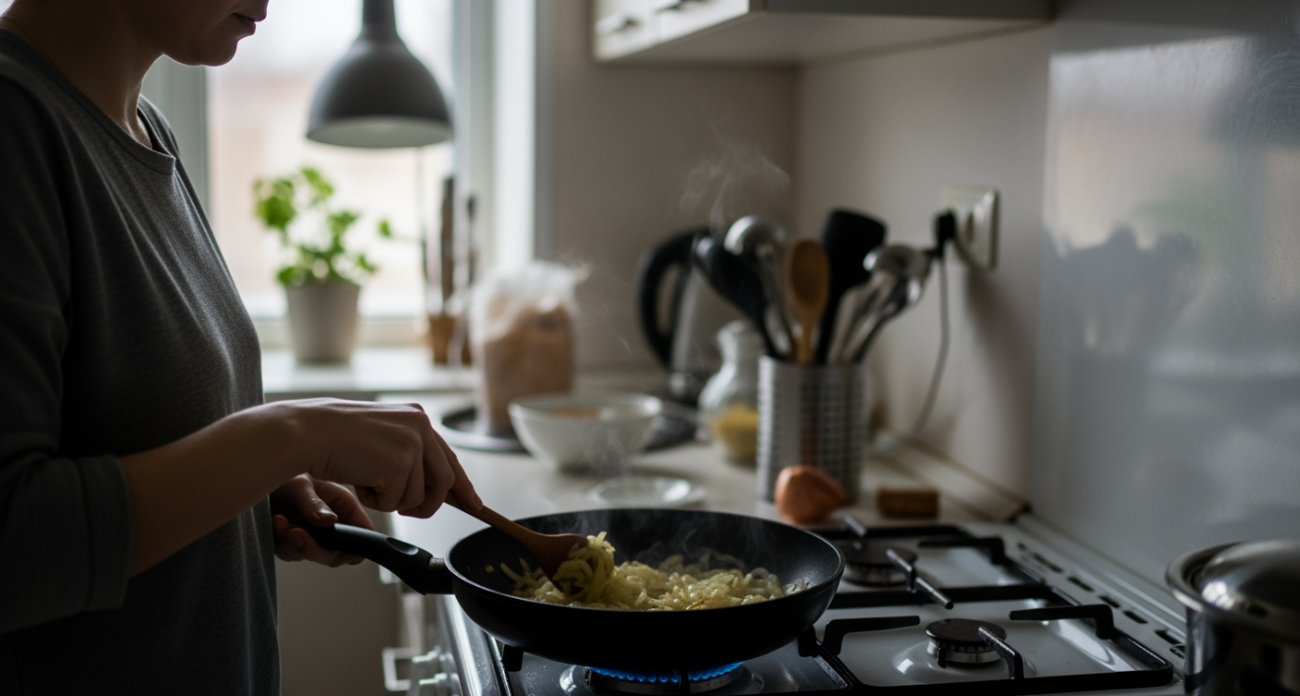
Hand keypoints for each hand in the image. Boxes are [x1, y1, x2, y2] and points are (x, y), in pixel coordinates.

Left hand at [270, 474, 371, 565]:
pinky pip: (292, 554)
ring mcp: (315, 535)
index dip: (356, 547)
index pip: (363, 533)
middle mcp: (333, 523)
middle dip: (314, 548)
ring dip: (292, 544)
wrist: (261, 478)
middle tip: (294, 533)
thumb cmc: (285, 475)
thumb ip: (314, 505)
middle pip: (336, 554)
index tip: (338, 550)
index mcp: (344, 506)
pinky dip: (281, 544)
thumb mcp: (301, 486)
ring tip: (279, 521)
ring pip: (312, 556)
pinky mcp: (296, 542)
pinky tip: (275, 523)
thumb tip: (330, 521)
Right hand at [278, 398, 481, 517]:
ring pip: (417, 497)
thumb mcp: (382, 437)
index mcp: (418, 416)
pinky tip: (358, 480)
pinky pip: (396, 502)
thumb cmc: (334, 436)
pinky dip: (375, 501)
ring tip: (365, 478)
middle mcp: (421, 426)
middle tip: (407, 511)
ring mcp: (412, 445)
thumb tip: (435, 485)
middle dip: (428, 504)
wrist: (308, 432)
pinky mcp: (399, 465)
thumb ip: (410, 453)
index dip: (462, 485)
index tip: (475, 504)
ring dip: (390, 499)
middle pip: (443, 482)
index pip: (449, 457)